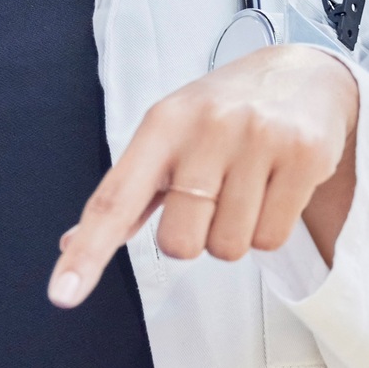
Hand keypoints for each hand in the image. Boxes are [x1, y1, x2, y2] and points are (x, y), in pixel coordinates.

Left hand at [47, 43, 358, 308]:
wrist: (305, 73)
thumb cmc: (224, 113)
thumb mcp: (170, 135)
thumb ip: (127, 194)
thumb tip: (72, 243)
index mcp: (163, 124)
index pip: (115, 198)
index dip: (88, 250)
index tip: (63, 293)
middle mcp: (207, 128)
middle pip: (180, 243)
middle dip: (194, 236)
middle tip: (212, 196)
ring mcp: (258, 139)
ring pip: (228, 247)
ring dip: (234, 232)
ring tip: (248, 186)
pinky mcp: (303, 157)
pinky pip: (271, 239)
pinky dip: (268, 229)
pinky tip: (274, 188)